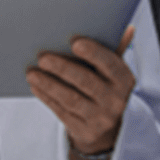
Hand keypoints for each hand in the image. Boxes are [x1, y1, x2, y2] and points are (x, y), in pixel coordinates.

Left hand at [26, 26, 136, 159]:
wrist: (105, 124)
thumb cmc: (104, 85)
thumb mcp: (113, 69)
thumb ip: (115, 48)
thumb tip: (128, 28)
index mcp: (125, 79)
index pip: (110, 64)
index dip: (93, 53)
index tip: (75, 42)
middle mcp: (116, 100)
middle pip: (87, 82)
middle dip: (63, 69)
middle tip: (42, 57)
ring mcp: (101, 118)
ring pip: (71, 99)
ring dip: (49, 84)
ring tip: (31, 72)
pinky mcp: (85, 131)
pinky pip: (62, 112)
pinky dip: (47, 98)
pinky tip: (35, 86)